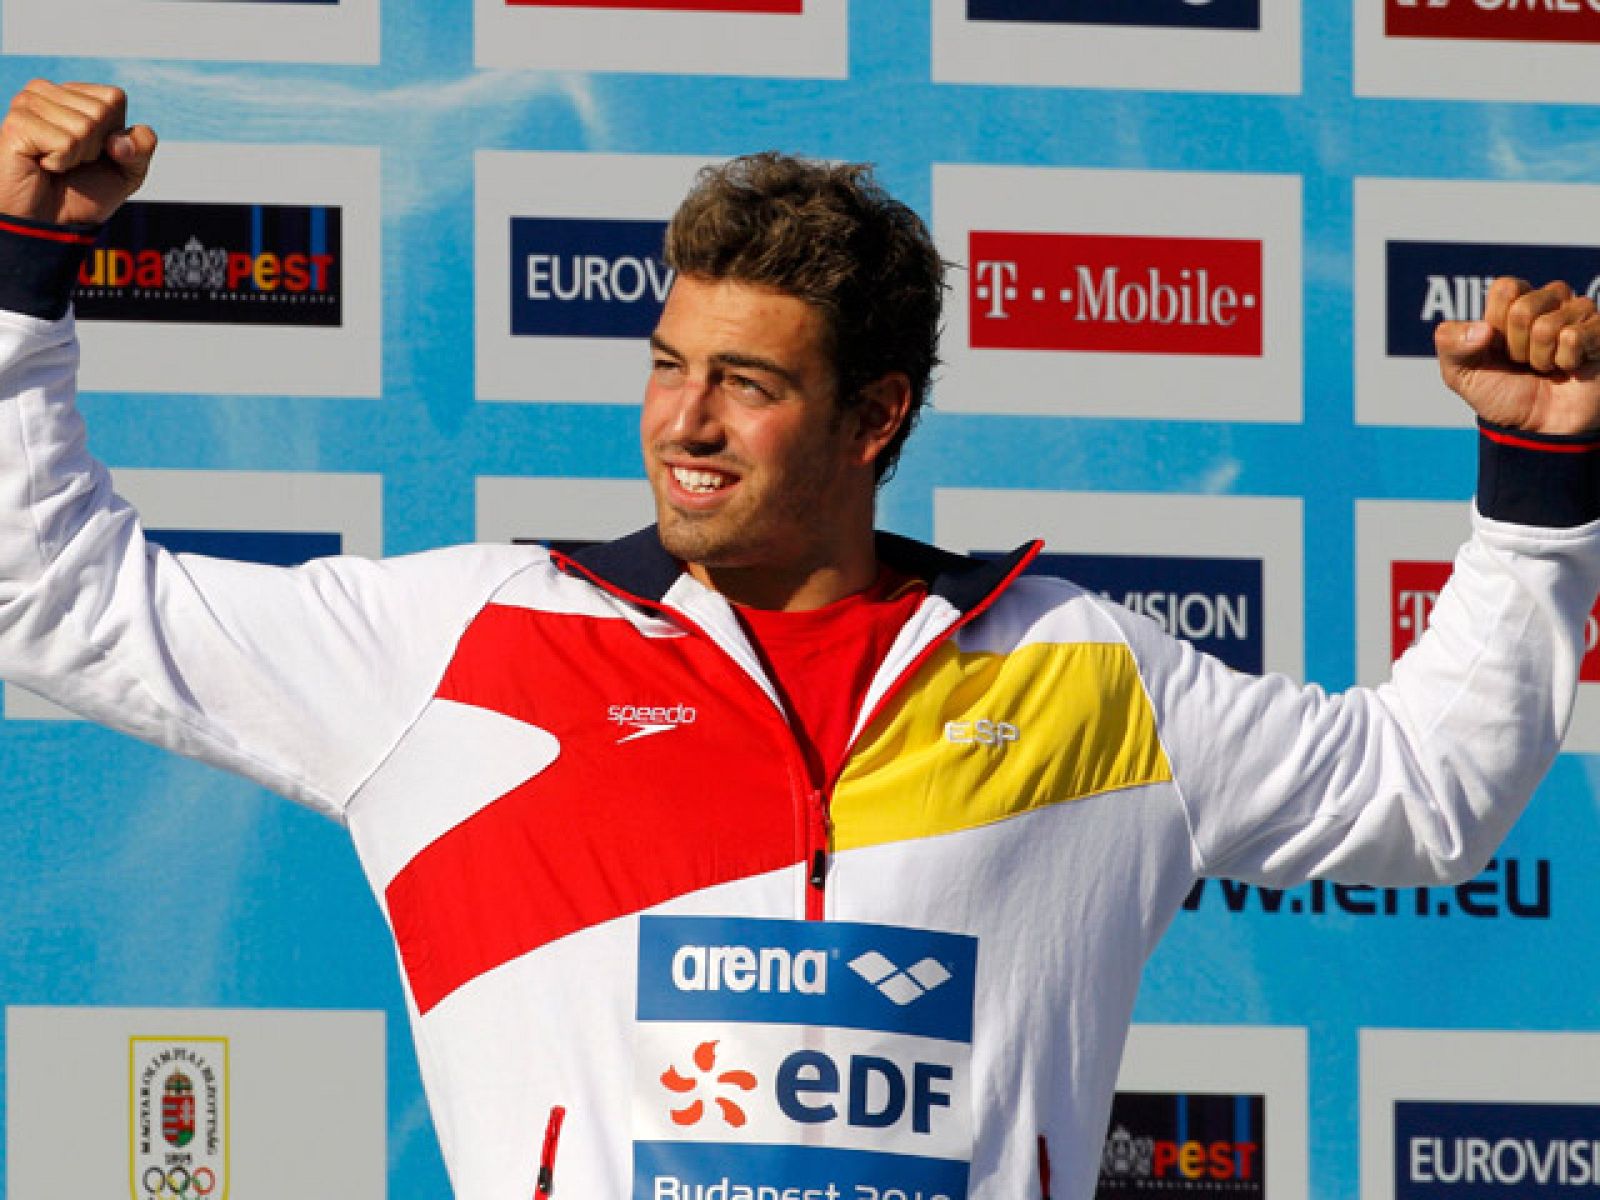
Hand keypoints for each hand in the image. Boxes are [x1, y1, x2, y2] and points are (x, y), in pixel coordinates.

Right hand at [0, 80, 155, 226]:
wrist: (51, 223)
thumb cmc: (85, 193)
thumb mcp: (128, 170)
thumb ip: (142, 146)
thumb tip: (119, 142)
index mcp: (70, 93)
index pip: (115, 98)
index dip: (116, 135)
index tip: (94, 153)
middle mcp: (45, 90)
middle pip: (101, 111)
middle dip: (96, 148)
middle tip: (72, 162)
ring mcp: (27, 103)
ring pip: (84, 126)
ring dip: (78, 157)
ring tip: (56, 163)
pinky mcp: (16, 123)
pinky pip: (65, 142)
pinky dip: (61, 162)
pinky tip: (43, 165)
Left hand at [1436, 276, 1599, 435]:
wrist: (1535, 428)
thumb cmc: (1501, 395)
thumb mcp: (1460, 374)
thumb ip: (1451, 344)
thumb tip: (1482, 329)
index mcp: (1515, 301)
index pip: (1506, 288)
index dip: (1496, 323)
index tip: (1498, 347)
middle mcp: (1549, 301)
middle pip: (1524, 308)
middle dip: (1516, 347)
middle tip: (1523, 363)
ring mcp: (1579, 313)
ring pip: (1548, 326)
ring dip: (1540, 357)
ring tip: (1545, 367)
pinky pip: (1574, 337)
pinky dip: (1565, 361)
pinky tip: (1569, 367)